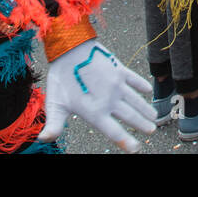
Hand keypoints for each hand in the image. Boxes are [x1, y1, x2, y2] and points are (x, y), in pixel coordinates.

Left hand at [38, 41, 156, 151]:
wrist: (71, 48)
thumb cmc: (61, 77)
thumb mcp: (55, 103)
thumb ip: (54, 124)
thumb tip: (43, 139)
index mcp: (95, 112)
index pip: (114, 132)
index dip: (126, 141)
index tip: (136, 148)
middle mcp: (109, 100)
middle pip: (130, 117)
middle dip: (142, 125)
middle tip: (152, 130)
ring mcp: (116, 85)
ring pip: (135, 100)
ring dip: (145, 109)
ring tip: (154, 116)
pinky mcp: (119, 69)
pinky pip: (134, 79)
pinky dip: (142, 85)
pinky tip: (149, 90)